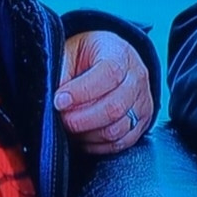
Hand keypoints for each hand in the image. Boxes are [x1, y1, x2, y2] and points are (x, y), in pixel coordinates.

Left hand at [56, 31, 154, 155]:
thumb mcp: (70, 51)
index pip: (109, 74)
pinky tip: (83, 136)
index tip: (59, 101)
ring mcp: (142, 102)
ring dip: (87, 134)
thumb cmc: (87, 55)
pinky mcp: (141, 122)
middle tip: (61, 118)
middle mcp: (136, 78)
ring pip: (117, 130)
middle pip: (115, 107)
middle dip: (81, 119)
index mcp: (119, 54)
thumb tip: (54, 98)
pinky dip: (97, 145)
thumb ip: (61, 71)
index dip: (82, 92)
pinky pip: (120, 143)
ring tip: (70, 127)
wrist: (112, 59)